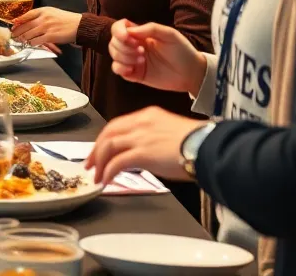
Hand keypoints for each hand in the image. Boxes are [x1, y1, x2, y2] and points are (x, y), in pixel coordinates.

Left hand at [11, 6, 81, 46]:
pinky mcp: (50, 36)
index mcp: (44, 10)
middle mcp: (43, 18)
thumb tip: (30, 21)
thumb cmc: (67, 20)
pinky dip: (32, 43)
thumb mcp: (53, 12)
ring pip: (29, 34)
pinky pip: (36, 41)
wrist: (79, 25)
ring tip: (21, 41)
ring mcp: (46, 27)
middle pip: (25, 25)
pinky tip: (31, 44)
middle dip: (18, 31)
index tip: (13, 24)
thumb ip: (42, 15)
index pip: (27, 14)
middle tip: (14, 35)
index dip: (18, 20)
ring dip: (24, 39)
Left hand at [84, 106, 201, 184]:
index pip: (118, 124)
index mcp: (148, 115)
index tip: (100, 149)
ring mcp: (140, 137)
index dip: (105, 138)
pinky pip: (116, 163)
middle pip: (108, 133)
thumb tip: (149, 153)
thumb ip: (155, 138)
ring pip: (108, 146)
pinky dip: (108, 172)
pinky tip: (106, 181)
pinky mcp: (141, 153)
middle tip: (90, 163)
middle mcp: (141, 123)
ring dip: (99, 162)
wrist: (206, 146)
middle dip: (96, 149)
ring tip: (96, 175)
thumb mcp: (172, 132)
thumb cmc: (197, 142)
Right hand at [109, 19, 207, 93]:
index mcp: (141, 34)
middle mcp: (134, 46)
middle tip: (141, 51)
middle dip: (123, 47)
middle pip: (113, 42)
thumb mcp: (169, 34)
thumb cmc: (182, 51)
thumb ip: (150, 28)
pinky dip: (120, 68)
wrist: (190, 73)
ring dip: (123, 58)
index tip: (129, 38)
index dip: (119, 32)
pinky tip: (132, 70)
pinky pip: (117, 70)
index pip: (119, 28)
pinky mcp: (135, 74)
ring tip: (141, 61)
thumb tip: (130, 30)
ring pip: (114, 55)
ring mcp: (133, 60)